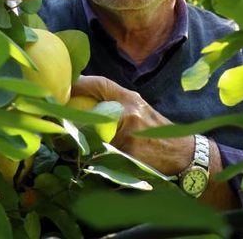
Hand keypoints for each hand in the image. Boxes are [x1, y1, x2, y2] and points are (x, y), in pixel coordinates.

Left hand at [71, 75, 192, 174]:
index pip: (101, 83)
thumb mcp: (141, 111)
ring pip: (93, 134)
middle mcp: (129, 112)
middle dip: (73, 117)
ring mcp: (128, 133)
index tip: (64, 86)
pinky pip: (102, 153)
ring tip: (66, 144)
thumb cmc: (160, 133)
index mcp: (131, 99)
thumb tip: (86, 106)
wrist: (184, 154)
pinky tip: (87, 160)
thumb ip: (117, 106)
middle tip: (58, 120)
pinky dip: (93, 156)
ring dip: (79, 140)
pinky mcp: (128, 153)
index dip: (80, 83)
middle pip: (90, 111)